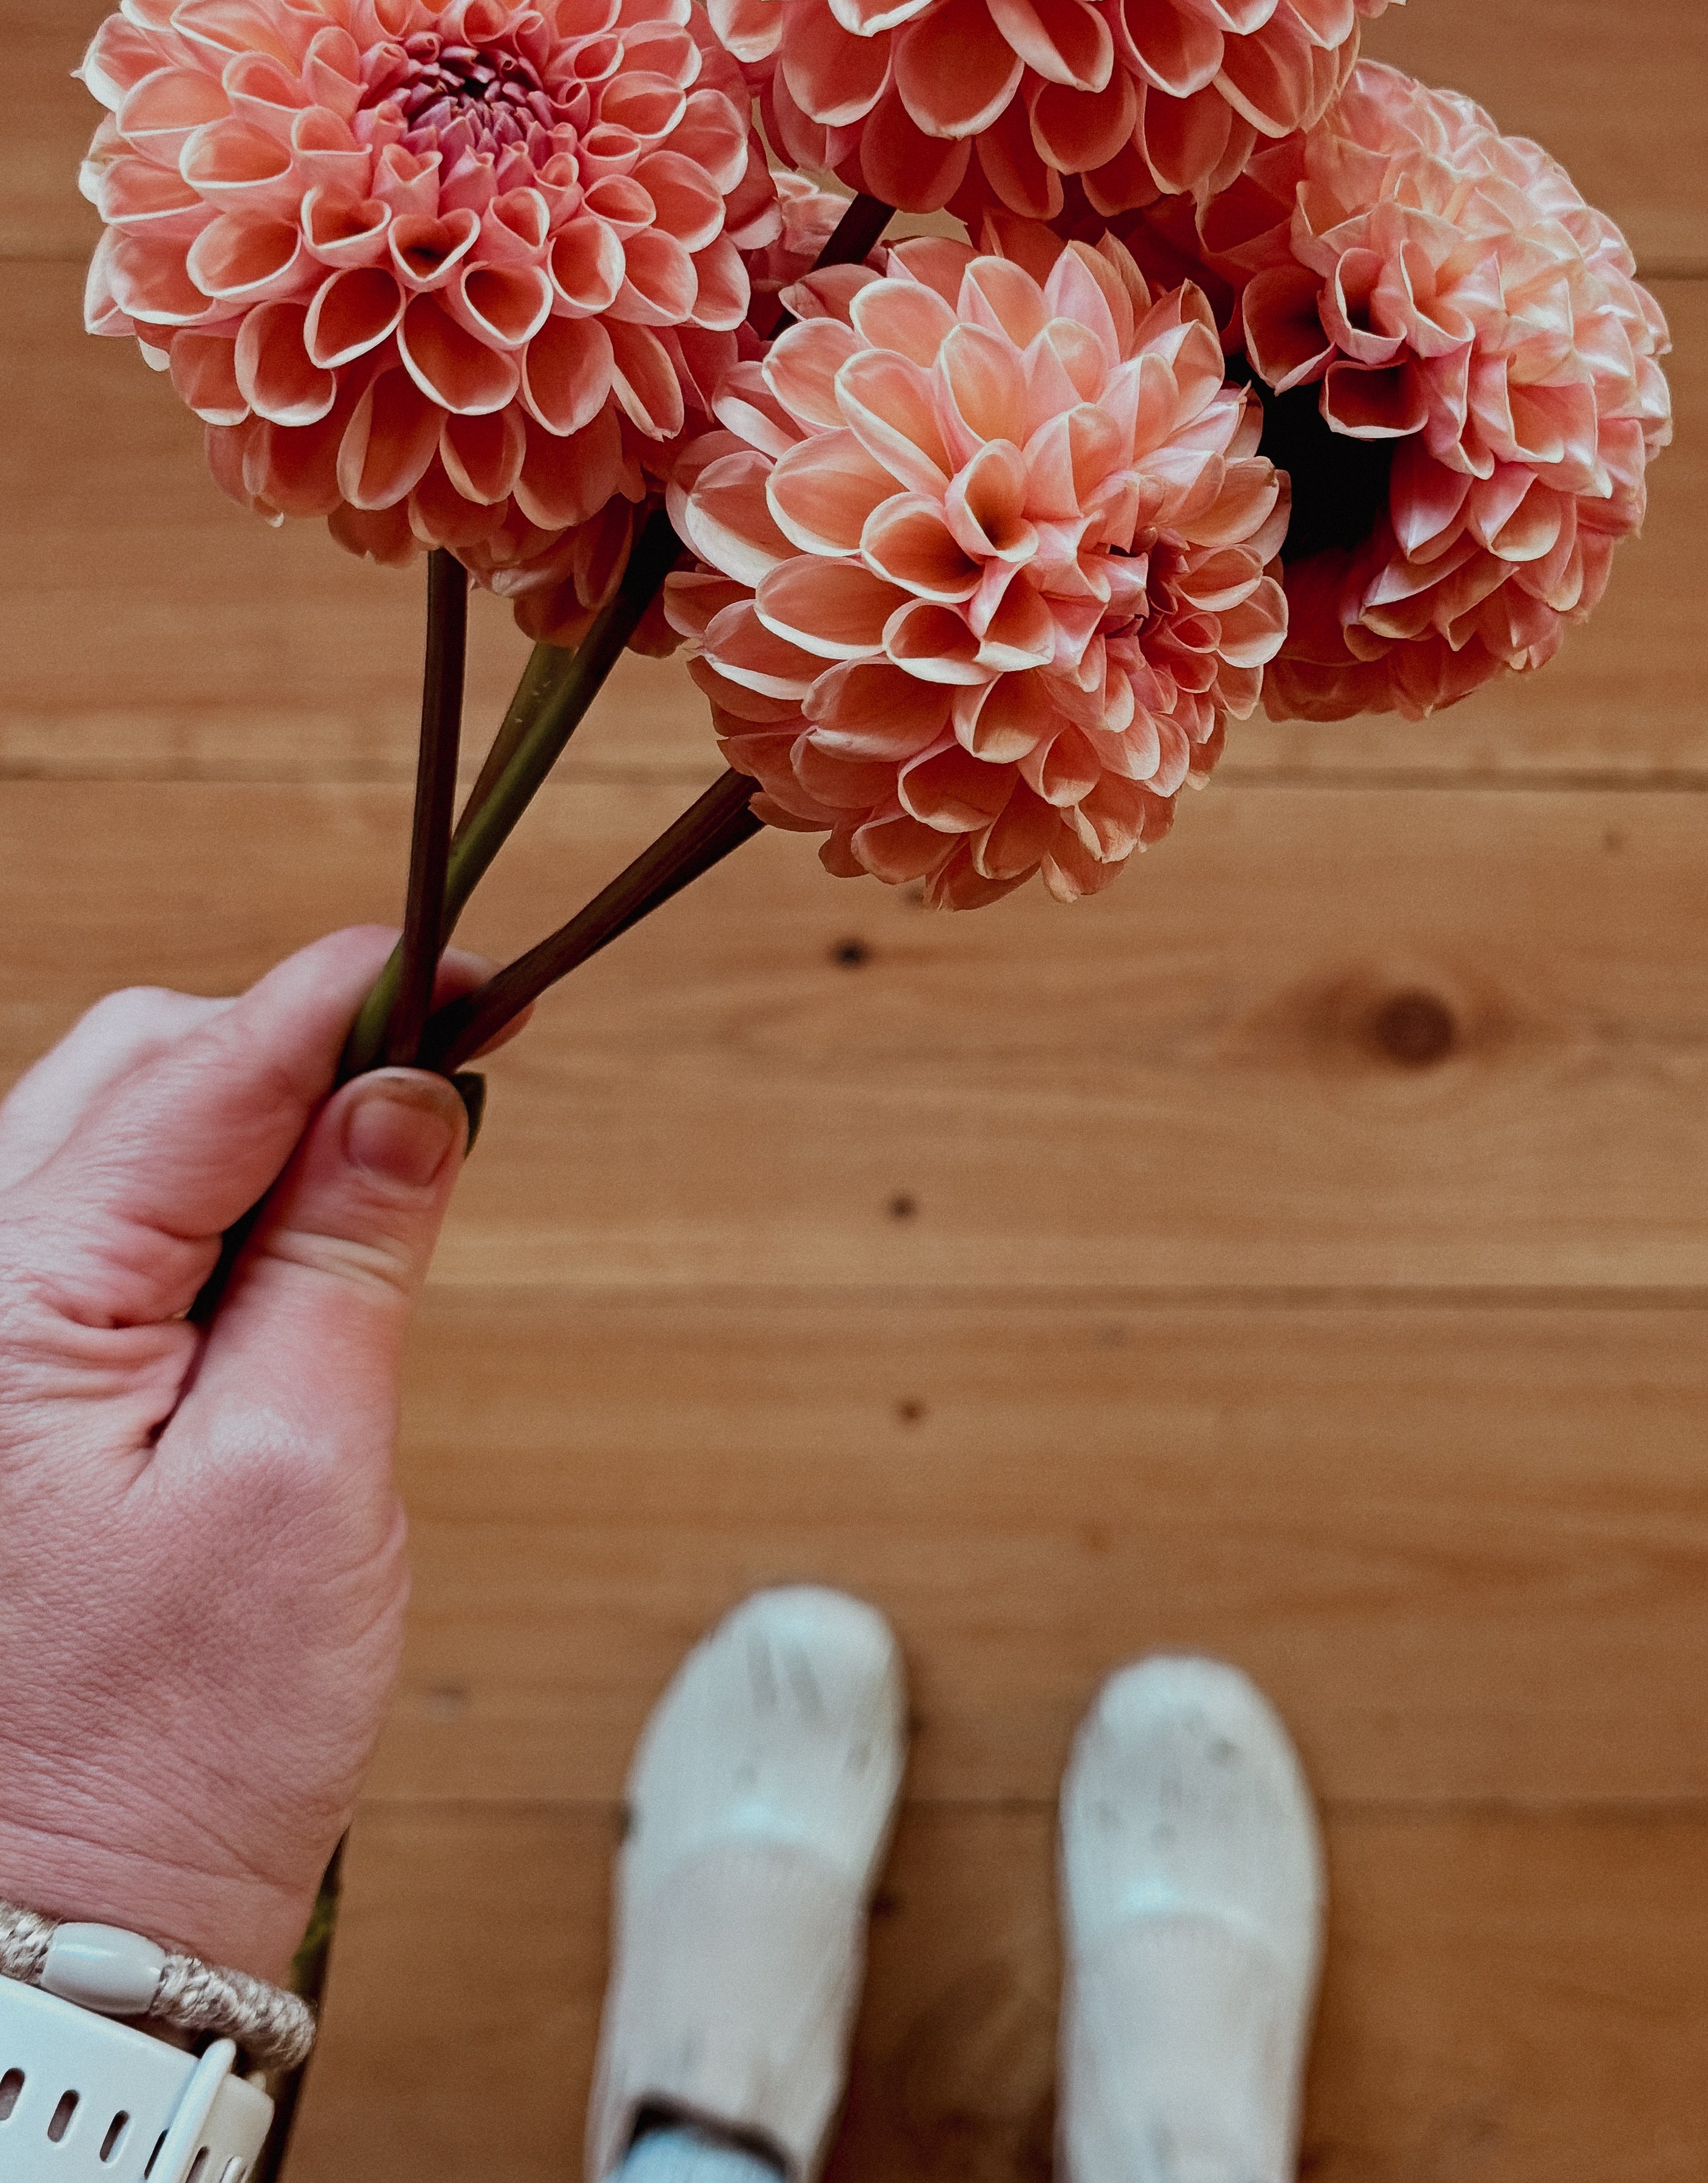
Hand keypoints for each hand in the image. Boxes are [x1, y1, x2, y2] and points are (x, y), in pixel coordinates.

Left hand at [0, 929, 504, 1981]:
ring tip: (374, 1195)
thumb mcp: (303, 1481)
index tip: (464, 966)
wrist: (56, 1940)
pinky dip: (201, 1215)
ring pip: (107, 1139)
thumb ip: (348, 1258)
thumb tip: (409, 1093)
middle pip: (130, 1068)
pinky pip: (91, 1236)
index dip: (346, 998)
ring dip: (248, 1136)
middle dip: (289, 1056)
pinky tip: (283, 1269)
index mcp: (8, 1299)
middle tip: (439, 1090)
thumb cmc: (163, 1757)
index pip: (198, 1067)